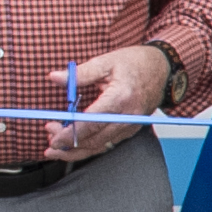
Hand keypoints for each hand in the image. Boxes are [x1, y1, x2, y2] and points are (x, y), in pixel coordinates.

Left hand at [47, 42, 170, 161]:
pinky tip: (76, 143)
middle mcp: (127, 116)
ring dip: (77, 149)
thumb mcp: (106, 61)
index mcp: (120, 97)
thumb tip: (56, 77)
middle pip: (94, 140)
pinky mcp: (131, 128)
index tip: (53, 137)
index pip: (91, 123)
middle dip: (69, 144)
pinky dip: (90, 146)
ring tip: (58, 146)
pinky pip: (108, 143)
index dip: (70, 133)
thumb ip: (79, 73)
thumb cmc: (136, 63)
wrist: (162, 68)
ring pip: (101, 146)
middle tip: (50, 138)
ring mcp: (131, 125)